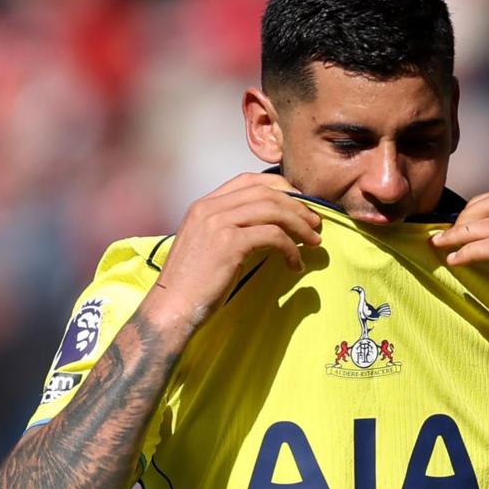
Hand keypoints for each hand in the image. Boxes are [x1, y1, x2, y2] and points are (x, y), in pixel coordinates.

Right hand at [151, 172, 321, 325]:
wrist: (172, 308)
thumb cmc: (192, 285)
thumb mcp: (207, 245)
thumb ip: (229, 229)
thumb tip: (267, 228)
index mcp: (204, 205)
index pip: (248, 180)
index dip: (280, 187)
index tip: (300, 203)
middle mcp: (210, 208)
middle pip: (266, 192)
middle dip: (297, 206)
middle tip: (316, 223)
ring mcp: (218, 223)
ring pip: (273, 210)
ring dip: (299, 225)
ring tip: (314, 241)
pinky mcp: (229, 243)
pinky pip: (273, 236)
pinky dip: (290, 249)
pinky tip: (295, 264)